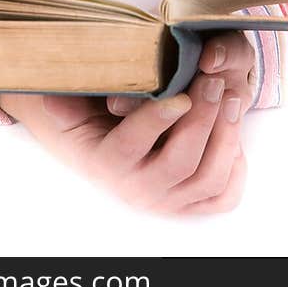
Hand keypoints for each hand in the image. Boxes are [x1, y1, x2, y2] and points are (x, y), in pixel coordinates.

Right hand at [0, 31, 255, 214]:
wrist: (108, 151)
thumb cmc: (96, 119)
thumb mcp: (74, 108)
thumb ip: (67, 99)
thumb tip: (51, 95)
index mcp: (109, 164)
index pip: (132, 145)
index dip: (158, 120)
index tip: (181, 96)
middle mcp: (140, 190)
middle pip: (180, 162)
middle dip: (202, 118)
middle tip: (214, 81)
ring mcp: (170, 202)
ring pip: (209, 178)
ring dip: (226, 136)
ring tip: (232, 96)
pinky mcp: (192, 205)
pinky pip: (223, 197)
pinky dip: (236, 168)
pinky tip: (235, 131)